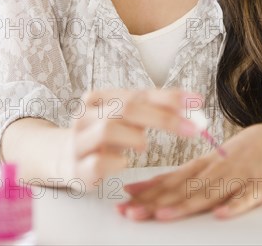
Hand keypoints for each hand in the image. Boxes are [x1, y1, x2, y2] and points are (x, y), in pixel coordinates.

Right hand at [60, 88, 202, 189]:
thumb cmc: (105, 136)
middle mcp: (86, 115)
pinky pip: (100, 162)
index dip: (170, 97)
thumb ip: (154, 110)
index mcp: (100, 98)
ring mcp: (79, 141)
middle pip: (127, 108)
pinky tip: (123, 162)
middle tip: (192, 128)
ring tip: (143, 146)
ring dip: (135, 138)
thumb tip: (194, 104)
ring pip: (109, 129)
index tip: (197, 101)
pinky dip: (118, 162)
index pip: (140, 93)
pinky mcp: (77, 168)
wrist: (64, 158)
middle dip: (164, 118)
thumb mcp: (126, 118)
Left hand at [117, 123, 261, 220]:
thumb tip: (141, 189)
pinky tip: (222, 214)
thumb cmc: (232, 155)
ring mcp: (237, 178)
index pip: (169, 181)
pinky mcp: (260, 186)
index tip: (123, 202)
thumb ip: (176, 178)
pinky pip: (247, 198)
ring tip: (164, 215)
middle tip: (130, 213)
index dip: (146, 193)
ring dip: (186, 204)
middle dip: (156, 203)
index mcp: (200, 167)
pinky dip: (235, 206)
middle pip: (182, 190)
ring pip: (209, 193)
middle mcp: (214, 172)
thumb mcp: (203, 164)